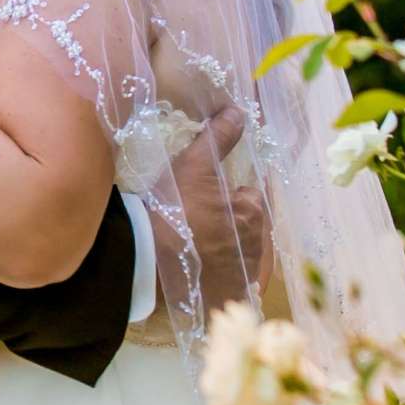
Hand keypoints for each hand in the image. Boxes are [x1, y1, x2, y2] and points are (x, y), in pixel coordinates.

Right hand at [171, 103, 273, 311]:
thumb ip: (218, 138)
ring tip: (194, 243)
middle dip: (229, 221)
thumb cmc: (175, 211)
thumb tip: (238, 110)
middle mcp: (255, 245)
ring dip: (223, 246)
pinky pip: (229, 277)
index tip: (207, 195)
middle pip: (245, 225)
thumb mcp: (194, 166)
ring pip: (238, 251)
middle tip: (197, 218)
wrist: (150, 265)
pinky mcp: (226, 294)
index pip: (249, 196)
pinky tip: (198, 268)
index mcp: (251, 212)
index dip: (229, 193)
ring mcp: (242, 273)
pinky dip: (218, 272)